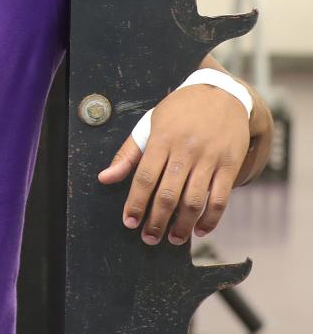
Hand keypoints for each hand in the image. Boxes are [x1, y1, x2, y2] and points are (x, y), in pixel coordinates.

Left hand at [97, 85, 249, 244]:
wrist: (221, 94)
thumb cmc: (179, 112)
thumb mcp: (149, 125)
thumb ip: (128, 154)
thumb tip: (104, 178)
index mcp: (161, 140)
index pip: (144, 178)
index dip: (135, 203)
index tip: (129, 222)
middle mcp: (185, 150)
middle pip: (168, 194)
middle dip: (156, 221)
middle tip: (149, 238)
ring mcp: (210, 158)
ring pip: (195, 200)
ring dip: (183, 225)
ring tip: (173, 239)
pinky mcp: (230, 164)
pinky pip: (221, 198)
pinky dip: (212, 218)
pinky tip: (201, 229)